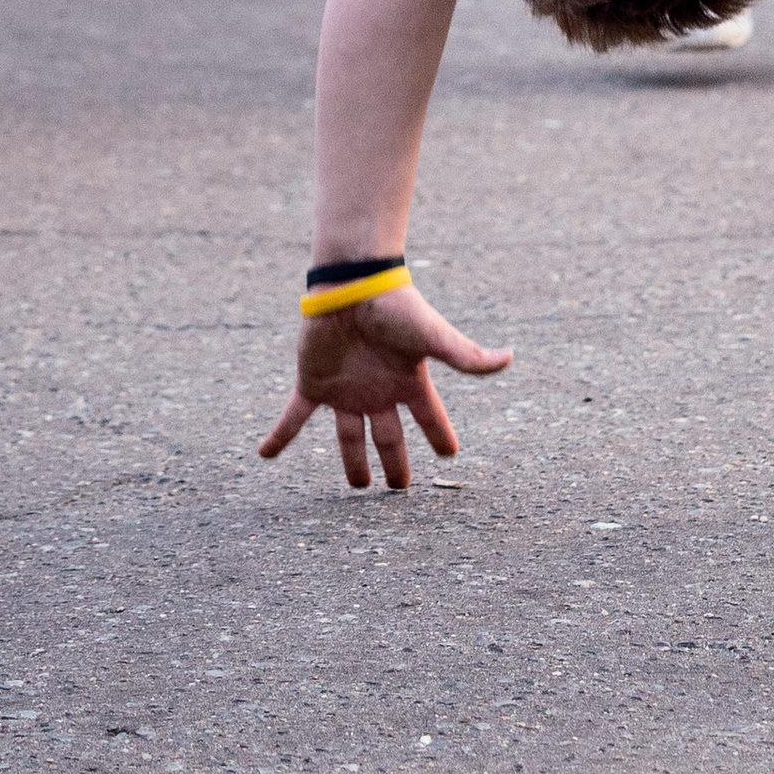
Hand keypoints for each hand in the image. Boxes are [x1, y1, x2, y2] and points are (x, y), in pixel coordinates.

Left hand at [257, 283, 512, 492]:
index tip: (450, 454)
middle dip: (396, 464)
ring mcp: (346, 391)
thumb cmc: (396, 307)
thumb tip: (509, 359)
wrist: (353, 284)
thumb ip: (466, 355)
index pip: (429, 418)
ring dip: (352, 462)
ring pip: (349, 437)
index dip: (440, 437)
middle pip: (389, 437)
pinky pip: (295, 418)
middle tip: (400, 489)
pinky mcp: (314, 385)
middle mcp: (379, 392)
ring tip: (358, 486)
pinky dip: (280, 436)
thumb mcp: (434, 337)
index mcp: (408, 383)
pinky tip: (264, 454)